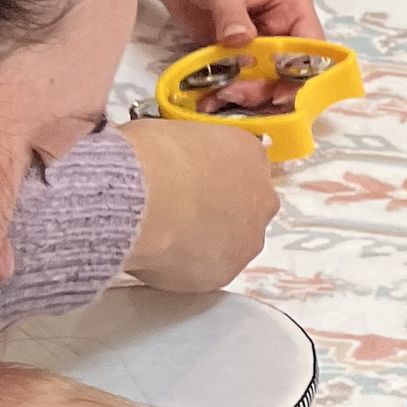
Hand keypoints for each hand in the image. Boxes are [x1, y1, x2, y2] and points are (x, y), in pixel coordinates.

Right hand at [118, 117, 277, 289]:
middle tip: (179, 212)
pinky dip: (186, 267)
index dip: (209, 176)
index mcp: (250, 154)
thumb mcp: (172, 133)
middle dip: (216, 211)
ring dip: (206, 242)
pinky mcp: (225, 273)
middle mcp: (263, 198)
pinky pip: (206, 269)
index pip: (239, 166)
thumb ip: (186, 153)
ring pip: (231, 243)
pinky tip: (159, 257)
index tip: (185, 181)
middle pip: (244, 207)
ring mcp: (249, 240)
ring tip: (165, 237)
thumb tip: (170, 165)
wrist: (143, 197)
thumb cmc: (151, 154)